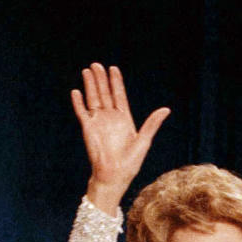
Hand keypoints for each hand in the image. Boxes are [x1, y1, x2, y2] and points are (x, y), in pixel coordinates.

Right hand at [71, 63, 169, 213]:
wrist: (114, 176)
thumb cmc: (130, 163)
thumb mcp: (144, 141)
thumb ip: (152, 124)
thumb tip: (166, 110)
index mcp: (124, 119)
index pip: (119, 96)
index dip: (116, 82)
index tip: (113, 68)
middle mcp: (110, 118)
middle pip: (105, 93)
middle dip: (101, 79)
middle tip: (96, 64)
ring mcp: (98, 122)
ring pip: (93, 98)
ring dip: (90, 85)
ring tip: (87, 71)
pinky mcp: (88, 129)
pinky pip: (82, 112)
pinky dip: (78, 102)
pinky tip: (76, 92)